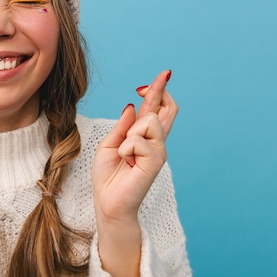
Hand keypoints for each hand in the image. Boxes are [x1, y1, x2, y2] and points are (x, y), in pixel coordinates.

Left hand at [92, 69, 177, 223]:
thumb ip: (123, 126)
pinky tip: (126, 162)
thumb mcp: (110, 144)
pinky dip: (125, 148)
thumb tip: (133, 105)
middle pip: (168, 109)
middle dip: (158, 92)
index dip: (159, 90)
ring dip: (130, 133)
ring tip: (125, 152)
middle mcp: (156, 142)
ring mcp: (158, 151)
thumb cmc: (108, 175)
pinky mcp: (156, 162)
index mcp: (144, 137)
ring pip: (150, 121)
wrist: (108, 201)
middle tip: (141, 88)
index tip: (162, 75)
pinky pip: (138, 141)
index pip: (157, 109)